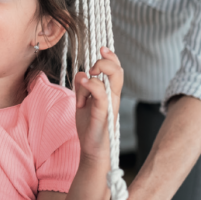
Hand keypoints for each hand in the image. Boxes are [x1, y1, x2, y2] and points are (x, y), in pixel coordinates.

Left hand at [74, 47, 124, 162]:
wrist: (93, 150)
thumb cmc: (89, 127)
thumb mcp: (82, 102)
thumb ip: (82, 87)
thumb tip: (81, 73)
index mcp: (109, 93)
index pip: (116, 70)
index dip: (111, 57)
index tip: (101, 49)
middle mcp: (113, 98)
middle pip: (118, 71)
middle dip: (106, 61)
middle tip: (93, 67)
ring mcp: (110, 106)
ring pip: (113, 80)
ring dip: (98, 71)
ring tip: (87, 76)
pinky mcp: (103, 115)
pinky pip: (102, 96)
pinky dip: (92, 86)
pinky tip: (84, 82)